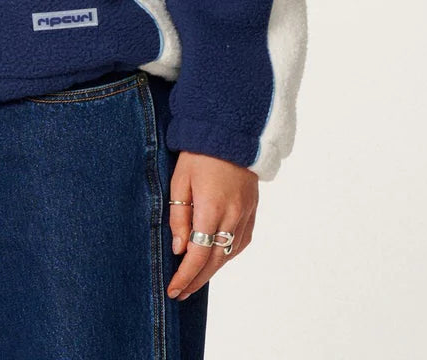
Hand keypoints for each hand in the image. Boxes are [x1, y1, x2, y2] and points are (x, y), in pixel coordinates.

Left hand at [165, 151, 257, 300]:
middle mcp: (233, 216)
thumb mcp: (179, 180)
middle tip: (181, 293)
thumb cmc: (199, 153)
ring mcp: (246, 214)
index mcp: (212, 208)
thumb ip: (178, 216)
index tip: (173, 290)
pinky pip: (241, 241)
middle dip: (197, 280)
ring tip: (194, 280)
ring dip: (212, 270)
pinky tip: (215, 258)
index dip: (185, 276)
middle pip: (215, 261)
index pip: (198, 255)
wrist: (231, 132)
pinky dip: (228, 254)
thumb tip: (178, 249)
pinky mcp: (253, 210)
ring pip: (230, 254)